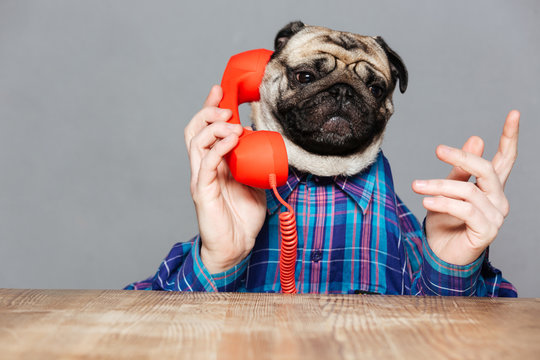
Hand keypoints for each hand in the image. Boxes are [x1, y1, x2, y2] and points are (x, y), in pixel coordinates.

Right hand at [184, 85, 266, 272]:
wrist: (236, 246)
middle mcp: (204, 167)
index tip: (220, 90)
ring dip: (215, 127)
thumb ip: (256, 163)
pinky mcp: (202, 190)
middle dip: (208, 112)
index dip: (210, 108)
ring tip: (234, 125)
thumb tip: (268, 143)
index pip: (206, 129)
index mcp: (215, 163)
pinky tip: (233, 140)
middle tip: (227, 108)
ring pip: (196, 141)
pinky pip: (206, 163)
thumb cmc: (242, 216)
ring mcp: (201, 177)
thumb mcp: (255, 182)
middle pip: (195, 129)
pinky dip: (219, 147)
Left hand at [412, 110, 519, 264]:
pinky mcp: (487, 230)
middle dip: (462, 157)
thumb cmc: (445, 222)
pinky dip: (443, 203)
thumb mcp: (448, 190)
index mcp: (491, 187)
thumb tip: (477, 139)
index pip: (505, 159)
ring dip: (439, 186)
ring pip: (469, 190)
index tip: (514, 113)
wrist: (440, 255)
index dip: (510, 137)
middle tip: (438, 150)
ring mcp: (496, 216)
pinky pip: (465, 210)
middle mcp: (498, 199)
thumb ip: (460, 169)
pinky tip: (427, 202)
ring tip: (417, 186)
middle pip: (486, 169)